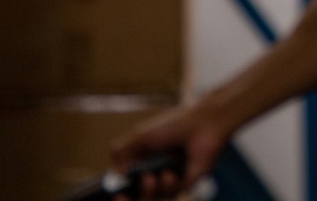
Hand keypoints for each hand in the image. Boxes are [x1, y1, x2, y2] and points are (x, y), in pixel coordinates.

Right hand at [110, 101, 236, 198]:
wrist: (202, 123)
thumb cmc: (173, 125)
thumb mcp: (141, 136)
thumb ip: (122, 152)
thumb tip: (114, 174)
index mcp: (142, 159)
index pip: (126, 182)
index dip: (119, 191)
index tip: (116, 194)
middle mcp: (155, 171)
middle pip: (138, 195)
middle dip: (130, 198)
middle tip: (124, 195)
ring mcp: (170, 178)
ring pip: (153, 196)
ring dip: (148, 189)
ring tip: (151, 177)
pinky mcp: (186, 183)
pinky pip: (171, 193)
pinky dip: (167, 185)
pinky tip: (170, 173)